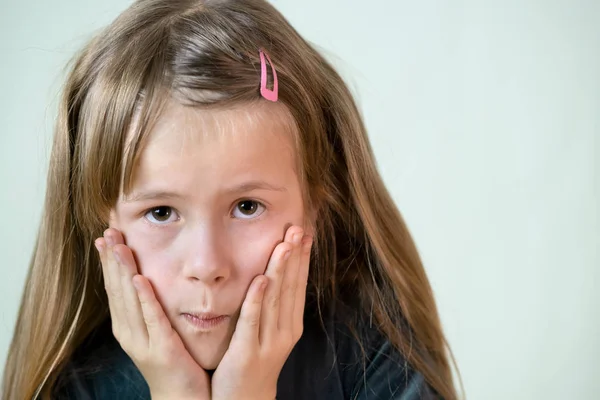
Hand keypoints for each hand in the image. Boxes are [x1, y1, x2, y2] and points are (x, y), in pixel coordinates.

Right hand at [95, 228, 209, 399]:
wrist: (181, 396)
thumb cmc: (173, 360)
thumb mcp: (155, 329)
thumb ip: (150, 305)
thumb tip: (145, 276)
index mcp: (127, 325)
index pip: (114, 287)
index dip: (108, 261)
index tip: (106, 234)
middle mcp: (129, 332)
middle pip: (117, 289)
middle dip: (111, 259)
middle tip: (108, 230)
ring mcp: (143, 341)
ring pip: (129, 300)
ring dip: (122, 271)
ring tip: (117, 245)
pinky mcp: (162, 348)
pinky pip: (152, 318)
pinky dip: (144, 297)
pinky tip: (138, 278)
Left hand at [211, 225, 312, 399]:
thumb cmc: (254, 361)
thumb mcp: (270, 333)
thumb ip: (273, 306)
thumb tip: (274, 273)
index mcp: (291, 324)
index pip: (299, 285)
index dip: (302, 258)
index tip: (304, 233)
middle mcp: (285, 331)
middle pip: (291, 287)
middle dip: (295, 256)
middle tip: (298, 228)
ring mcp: (267, 343)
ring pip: (275, 300)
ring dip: (280, 270)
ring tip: (285, 244)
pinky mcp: (246, 353)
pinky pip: (252, 321)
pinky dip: (257, 299)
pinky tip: (260, 279)